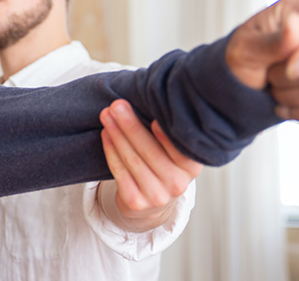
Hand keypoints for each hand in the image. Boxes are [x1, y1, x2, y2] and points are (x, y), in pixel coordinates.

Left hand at [98, 99, 202, 231]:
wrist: (151, 202)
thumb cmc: (161, 163)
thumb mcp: (173, 150)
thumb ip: (168, 129)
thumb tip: (155, 96)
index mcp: (192, 167)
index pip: (179, 148)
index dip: (165, 134)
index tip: (152, 115)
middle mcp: (178, 184)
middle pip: (150, 151)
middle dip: (130, 125)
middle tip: (116, 105)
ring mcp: (157, 195)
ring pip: (132, 159)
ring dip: (116, 134)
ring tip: (106, 115)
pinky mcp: (136, 202)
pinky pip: (119, 171)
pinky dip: (110, 150)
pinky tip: (106, 134)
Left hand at [226, 0, 298, 122]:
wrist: (235, 84)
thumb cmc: (237, 59)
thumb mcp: (244, 49)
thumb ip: (272, 41)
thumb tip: (296, 22)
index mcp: (296, 13)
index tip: (291, 71)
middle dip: (286, 79)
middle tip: (267, 72)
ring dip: (289, 96)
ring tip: (273, 84)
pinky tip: (283, 104)